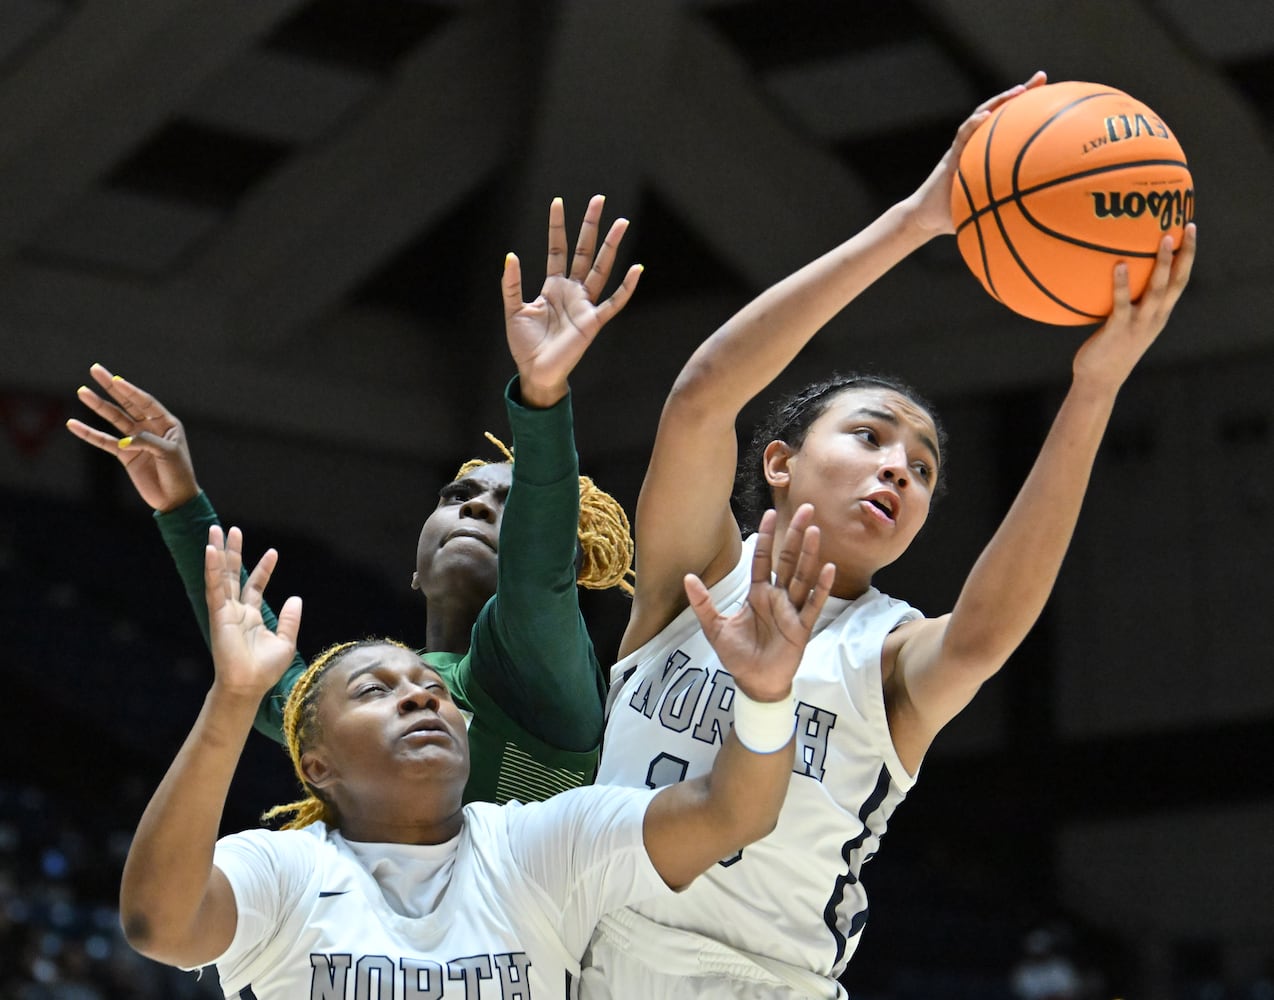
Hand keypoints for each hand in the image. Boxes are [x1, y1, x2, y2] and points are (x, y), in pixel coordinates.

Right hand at [65, 364, 199, 512]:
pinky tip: (74, 425)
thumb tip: (124, 440)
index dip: (130, 390)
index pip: (145, 402)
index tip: (115, 379)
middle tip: (95, 369)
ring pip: (114, 419)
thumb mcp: (168, 454)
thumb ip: (147, 443)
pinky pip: (104, 441)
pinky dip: (89, 433)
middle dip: (111, 387)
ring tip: (82, 391)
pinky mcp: (125, 455)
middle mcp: (150, 428)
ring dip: (98, 406)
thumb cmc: (179, 474)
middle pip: (127, 403)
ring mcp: (136, 440)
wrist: (175, 499)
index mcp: (167, 424)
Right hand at [204, 525, 301, 698]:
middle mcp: (236, 610)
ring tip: (217, 530)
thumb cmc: (265, 670)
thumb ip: (290, 619)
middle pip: (233, 574)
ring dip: (219, 553)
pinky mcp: (218, 615)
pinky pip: (215, 588)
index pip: (255, 586)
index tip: (273, 552)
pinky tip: (212, 551)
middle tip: (231, 529)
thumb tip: (296, 598)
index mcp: (251, 616)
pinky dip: (213, 569)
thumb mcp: (285, 642)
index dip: (263, 569)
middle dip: (233, 552)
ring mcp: (226, 611)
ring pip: (221, 576)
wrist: (249, 686)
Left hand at [501, 195, 642, 407]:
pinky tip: (637, 269)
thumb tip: (511, 256)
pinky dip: (627, 287)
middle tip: (598, 199)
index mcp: (553, 286)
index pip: (558, 249)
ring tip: (621, 222)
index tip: (558, 202)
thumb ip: (512, 284)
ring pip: (601, 268)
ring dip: (611, 246)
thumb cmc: (524, 344)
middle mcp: (572, 291)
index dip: (557, 226)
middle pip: (584, 251)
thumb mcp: (513, 310)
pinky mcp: (593, 322)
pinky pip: (614, 302)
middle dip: (591, 225)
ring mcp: (585, 304)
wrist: (535, 371)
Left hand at [684, 505, 833, 701]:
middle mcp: (777, 597)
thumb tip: (687, 577)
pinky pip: (812, 604)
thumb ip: (703, 603)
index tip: (771, 513)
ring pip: (802, 577)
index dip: (767, 536)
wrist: (753, 683)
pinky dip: (820, 587)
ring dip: (808, 555)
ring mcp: (791, 610)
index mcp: (758, 593)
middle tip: (805, 509)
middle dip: (795, 535)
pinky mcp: (801, 628)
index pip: (764, 558)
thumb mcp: (714, 627)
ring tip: (814, 531)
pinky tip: (827, 568)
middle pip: (788, 560)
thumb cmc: (737, 655)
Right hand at [904, 71, 1047, 234]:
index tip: (1057, 98)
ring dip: (1000, 100)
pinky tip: (986, 116)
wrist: (927, 218)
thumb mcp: (991, 213)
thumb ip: (1011, 210)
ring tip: (1018, 90)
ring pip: (983, 115)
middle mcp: (978, 145)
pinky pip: (963, 135)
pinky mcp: (951, 154)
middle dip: (1022, 92)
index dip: (1033, 111)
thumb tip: (1045, 219)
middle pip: (1002, 112)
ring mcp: (964, 147)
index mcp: (990, 156)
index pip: (1013, 127)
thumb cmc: (958, 217)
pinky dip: (974, 124)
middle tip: (1042, 77)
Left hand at [1073, 223, 1196, 390]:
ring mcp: (1139, 324)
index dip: (1188, 256)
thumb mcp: (1125, 323)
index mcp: (1160, 314)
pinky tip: (1119, 265)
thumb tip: (1115, 272)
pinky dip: (1121, 284)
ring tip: (1163, 238)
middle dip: (1185, 254)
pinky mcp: (1118, 330)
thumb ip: (1128, 302)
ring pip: (1156, 290)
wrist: (1099, 381)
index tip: (1191, 231)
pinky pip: (1122, 303)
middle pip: (1177, 281)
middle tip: (1187, 227)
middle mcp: (1155, 318)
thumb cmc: (1108, 349)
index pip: (1180, 281)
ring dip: (1162, 264)